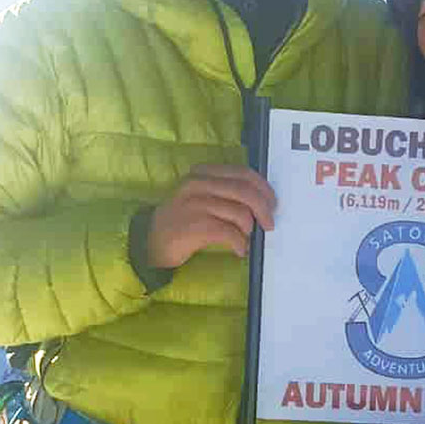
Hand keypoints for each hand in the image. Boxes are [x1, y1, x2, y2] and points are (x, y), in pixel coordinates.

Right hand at [147, 165, 275, 268]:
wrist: (151, 242)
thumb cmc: (182, 221)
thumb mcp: (201, 196)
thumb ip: (225, 191)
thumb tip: (262, 201)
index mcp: (203, 173)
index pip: (243, 173)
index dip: (263, 188)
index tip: (272, 203)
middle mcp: (198, 184)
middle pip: (245, 192)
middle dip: (264, 209)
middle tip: (269, 225)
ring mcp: (196, 204)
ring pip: (240, 213)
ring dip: (249, 230)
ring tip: (245, 238)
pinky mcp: (196, 226)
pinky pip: (230, 233)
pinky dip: (240, 244)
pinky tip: (240, 250)